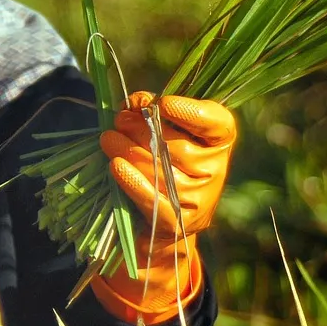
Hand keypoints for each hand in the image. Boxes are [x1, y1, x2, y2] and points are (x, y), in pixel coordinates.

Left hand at [90, 91, 234, 325]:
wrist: (166, 218)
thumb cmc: (164, 161)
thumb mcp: (167, 132)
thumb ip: (155, 111)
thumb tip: (136, 103)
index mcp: (218, 140)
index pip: (215, 122)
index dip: (191, 113)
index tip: (164, 104)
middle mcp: (215, 169)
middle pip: (177, 146)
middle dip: (142, 129)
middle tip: (119, 120)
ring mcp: (199, 198)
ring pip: (160, 170)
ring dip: (129, 150)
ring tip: (108, 139)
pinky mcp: (178, 222)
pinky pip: (153, 198)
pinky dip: (132, 181)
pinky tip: (116, 166)